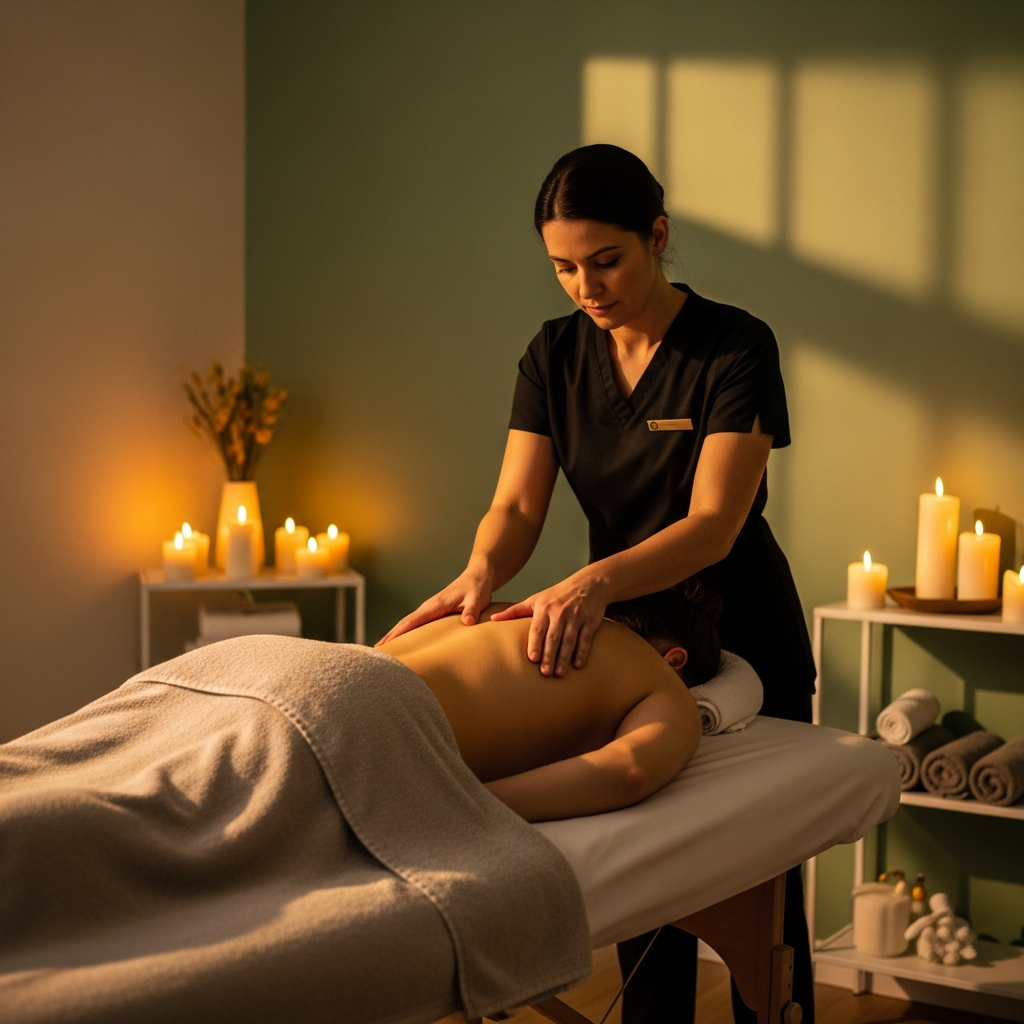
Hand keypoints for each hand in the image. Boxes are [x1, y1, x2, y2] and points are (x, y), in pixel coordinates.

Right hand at [375, 567, 493, 645]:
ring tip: (384, 653)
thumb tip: (467, 622)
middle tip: (376, 653)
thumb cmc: (477, 587)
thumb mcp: (477, 598)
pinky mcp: (434, 614)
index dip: (398, 633)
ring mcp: (430, 610)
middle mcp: (428, 607)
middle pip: (404, 624)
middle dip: (390, 637)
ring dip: (395, 636)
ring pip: (408, 625)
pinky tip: (403, 644)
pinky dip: (406, 634)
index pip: (412, 621)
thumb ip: (472, 609)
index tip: (385, 645)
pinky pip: (416, 625)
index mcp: (435, 605)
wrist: (478, 576)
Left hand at [490, 569, 607, 676]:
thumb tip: (492, 619)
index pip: (538, 628)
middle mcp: (560, 612)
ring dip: (564, 658)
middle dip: (549, 655)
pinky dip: (582, 652)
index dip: (535, 643)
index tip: (532, 659)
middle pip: (554, 637)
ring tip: (558, 673)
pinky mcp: (590, 621)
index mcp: (545, 608)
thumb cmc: (557, 595)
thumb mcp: (535, 600)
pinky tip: (577, 665)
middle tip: (545, 673)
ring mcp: (576, 617)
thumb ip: (514, 611)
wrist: (588, 584)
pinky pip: (585, 639)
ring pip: (569, 640)